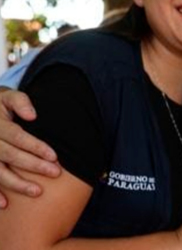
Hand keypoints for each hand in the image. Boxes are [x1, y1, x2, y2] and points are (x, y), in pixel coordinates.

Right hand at [0, 89, 59, 207]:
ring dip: (16, 184)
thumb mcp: (7, 96)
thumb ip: (20, 101)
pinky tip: (5, 204)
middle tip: (55, 173)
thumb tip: (33, 115)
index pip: (18, 137)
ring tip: (37, 192)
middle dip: (33, 166)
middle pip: (10, 156)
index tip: (55, 156)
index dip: (36, 147)